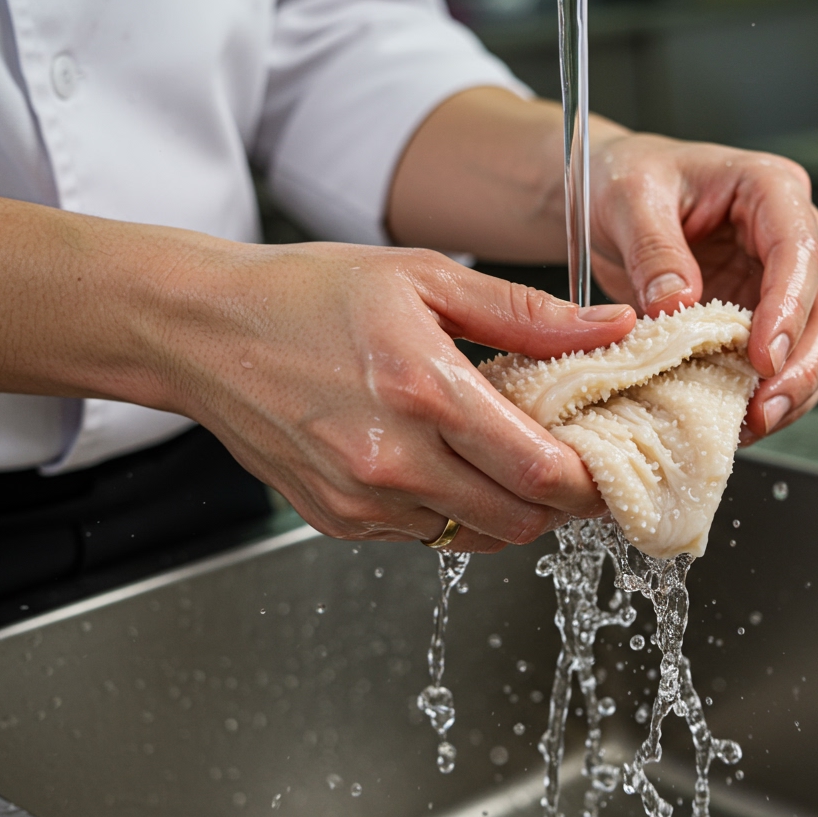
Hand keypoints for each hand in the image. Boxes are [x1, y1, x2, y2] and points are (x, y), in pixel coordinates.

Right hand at [0, 190, 635, 552]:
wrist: (204, 331)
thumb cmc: (308, 294)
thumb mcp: (427, 279)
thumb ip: (529, 317)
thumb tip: (614, 329)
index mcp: (424, 392)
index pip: (543, 474)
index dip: (592, 482)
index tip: (609, 464)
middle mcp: (392, 461)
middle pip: (520, 522)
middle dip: (558, 501)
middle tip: (567, 459)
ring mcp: (361, 501)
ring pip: (475, 537)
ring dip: (508, 508)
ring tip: (504, 455)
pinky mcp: (339, 521)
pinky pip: (425, 535)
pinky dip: (453, 510)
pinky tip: (444, 462)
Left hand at [588, 134, 817, 439]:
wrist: (611, 195)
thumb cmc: (627, 178)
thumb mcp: (629, 198)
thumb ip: (653, 248)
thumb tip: (676, 304)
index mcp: (768, 188)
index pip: (800, 250)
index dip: (790, 307)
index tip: (765, 355)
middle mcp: (789, 233)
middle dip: (805, 362)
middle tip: (768, 406)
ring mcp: (781, 279)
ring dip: (797, 387)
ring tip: (756, 423)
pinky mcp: (763, 317)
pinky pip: (786, 361)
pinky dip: (770, 393)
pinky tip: (742, 420)